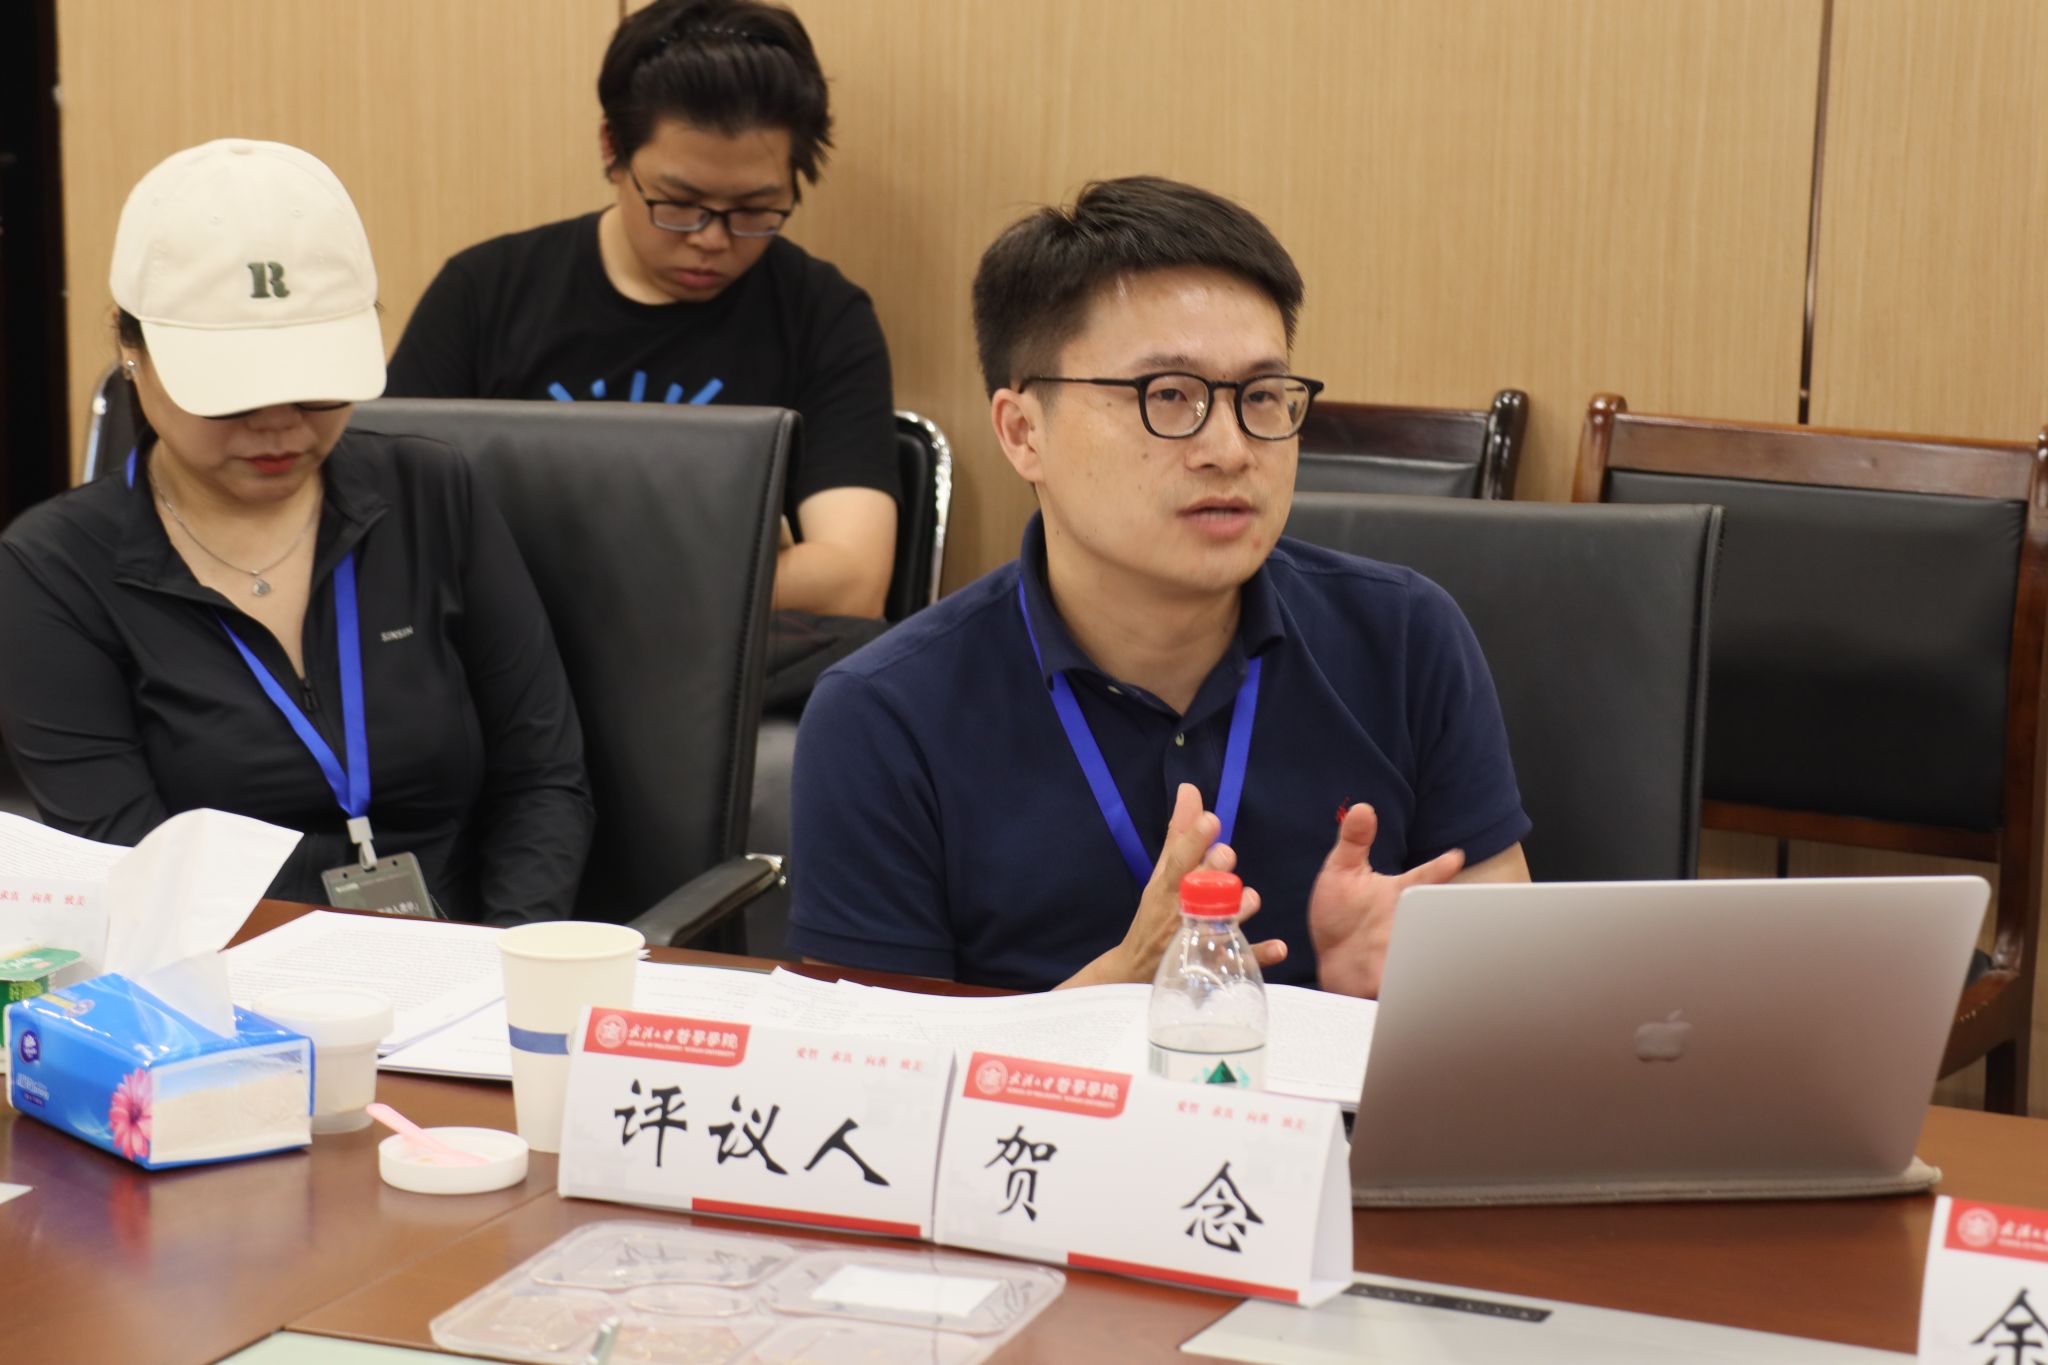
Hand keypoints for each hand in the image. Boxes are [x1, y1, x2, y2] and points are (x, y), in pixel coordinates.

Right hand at [1059, 783, 1286, 987]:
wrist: (1138, 970)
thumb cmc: (1156, 914)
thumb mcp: (1163, 873)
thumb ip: (1181, 832)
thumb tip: (1190, 789)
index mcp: (1169, 887)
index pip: (1179, 859)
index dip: (1194, 840)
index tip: (1210, 819)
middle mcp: (1183, 911)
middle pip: (1199, 890)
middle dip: (1213, 872)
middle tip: (1227, 856)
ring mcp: (1199, 939)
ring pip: (1220, 925)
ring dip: (1236, 911)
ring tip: (1250, 899)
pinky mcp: (1215, 964)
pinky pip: (1240, 959)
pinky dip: (1260, 954)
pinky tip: (1279, 947)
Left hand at [1308, 802, 1462, 997]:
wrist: (1332, 963)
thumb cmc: (1340, 914)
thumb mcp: (1342, 872)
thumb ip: (1354, 840)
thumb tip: (1361, 808)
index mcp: (1400, 892)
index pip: (1425, 876)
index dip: (1439, 867)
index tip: (1454, 857)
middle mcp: (1407, 919)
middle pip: (1435, 913)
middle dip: (1449, 910)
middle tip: (1469, 903)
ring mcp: (1403, 947)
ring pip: (1429, 944)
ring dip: (1434, 945)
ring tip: (1448, 944)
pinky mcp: (1397, 976)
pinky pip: (1414, 977)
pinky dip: (1419, 979)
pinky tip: (1421, 982)